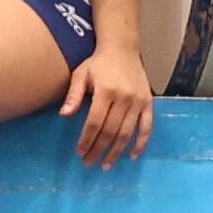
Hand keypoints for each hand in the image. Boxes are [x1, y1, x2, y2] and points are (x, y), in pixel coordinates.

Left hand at [62, 44, 153, 166]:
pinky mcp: (148, 103)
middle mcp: (124, 98)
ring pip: (127, 133)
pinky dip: (141, 143)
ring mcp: (138, 101)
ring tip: (106, 164)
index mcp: (106, 91)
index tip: (79, 152)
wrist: (123, 48)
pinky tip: (132, 155)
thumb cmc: (99, 63)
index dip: (87, 140)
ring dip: (116, 152)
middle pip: (110, 131)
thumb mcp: (81, 74)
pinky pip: (147, 127)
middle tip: (89, 162)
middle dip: (98, 150)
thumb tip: (64, 115)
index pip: (95, 122)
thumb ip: (73, 95)